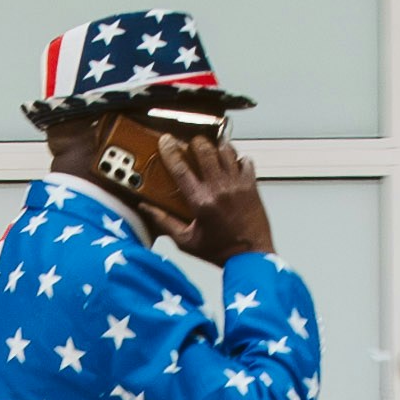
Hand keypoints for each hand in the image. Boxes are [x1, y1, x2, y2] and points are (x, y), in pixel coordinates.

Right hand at [153, 131, 274, 268]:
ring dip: (216, 148)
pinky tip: (231, 165)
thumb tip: (147, 209)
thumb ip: (165, 222)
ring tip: (211, 151)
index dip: (171, 151)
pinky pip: (245, 161)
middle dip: (196, 142)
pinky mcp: (251, 186)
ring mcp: (237, 185)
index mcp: (201, 202)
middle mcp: (220, 189)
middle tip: (191, 144)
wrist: (251, 258)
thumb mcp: (186, 241)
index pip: (181, 168)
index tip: (166, 141)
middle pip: (205, 150)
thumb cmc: (221, 251)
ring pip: (226, 151)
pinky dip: (237, 158)